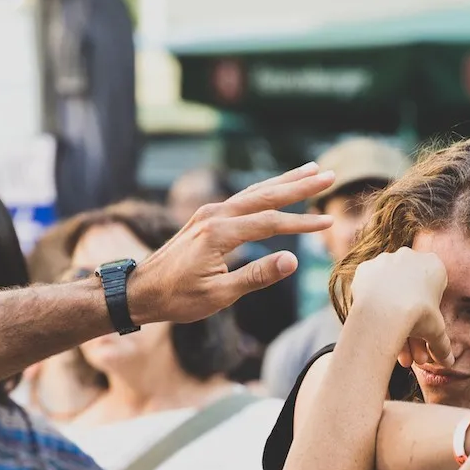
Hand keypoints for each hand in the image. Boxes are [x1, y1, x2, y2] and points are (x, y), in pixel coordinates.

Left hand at [128, 164, 334, 324]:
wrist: (141, 291)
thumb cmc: (177, 298)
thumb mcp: (218, 295)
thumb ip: (256, 277)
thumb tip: (292, 261)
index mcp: (218, 234)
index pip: (269, 223)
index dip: (300, 224)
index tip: (327, 223)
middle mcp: (214, 215)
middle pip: (265, 195)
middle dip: (298, 185)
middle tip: (329, 175)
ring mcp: (208, 213)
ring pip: (253, 191)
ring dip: (283, 181)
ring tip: (311, 170)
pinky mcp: (205, 217)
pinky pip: (241, 198)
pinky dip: (264, 190)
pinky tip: (277, 187)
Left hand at [348, 248, 452, 369]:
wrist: (383, 311)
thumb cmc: (416, 316)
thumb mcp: (436, 331)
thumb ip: (442, 345)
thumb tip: (450, 363)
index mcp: (434, 264)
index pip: (434, 290)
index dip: (429, 315)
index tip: (424, 333)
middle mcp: (410, 256)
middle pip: (410, 293)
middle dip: (410, 326)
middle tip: (409, 353)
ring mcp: (386, 259)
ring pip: (390, 293)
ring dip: (392, 319)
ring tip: (394, 350)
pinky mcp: (366, 268)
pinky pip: (371, 288)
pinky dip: (374, 304)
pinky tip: (376, 325)